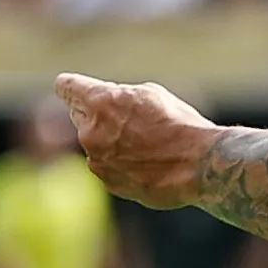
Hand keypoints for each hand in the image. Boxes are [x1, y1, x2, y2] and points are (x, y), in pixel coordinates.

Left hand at [55, 73, 223, 211]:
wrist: (201, 166)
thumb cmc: (181, 125)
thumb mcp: (151, 95)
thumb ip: (118, 97)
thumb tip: (107, 103)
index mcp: (100, 101)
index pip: (66, 86)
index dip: (73, 86)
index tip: (77, 89)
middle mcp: (90, 131)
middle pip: (78, 115)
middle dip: (96, 115)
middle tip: (128, 121)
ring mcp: (97, 160)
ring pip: (93, 144)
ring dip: (109, 142)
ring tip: (146, 146)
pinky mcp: (108, 182)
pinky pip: (107, 167)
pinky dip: (121, 165)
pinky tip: (148, 164)